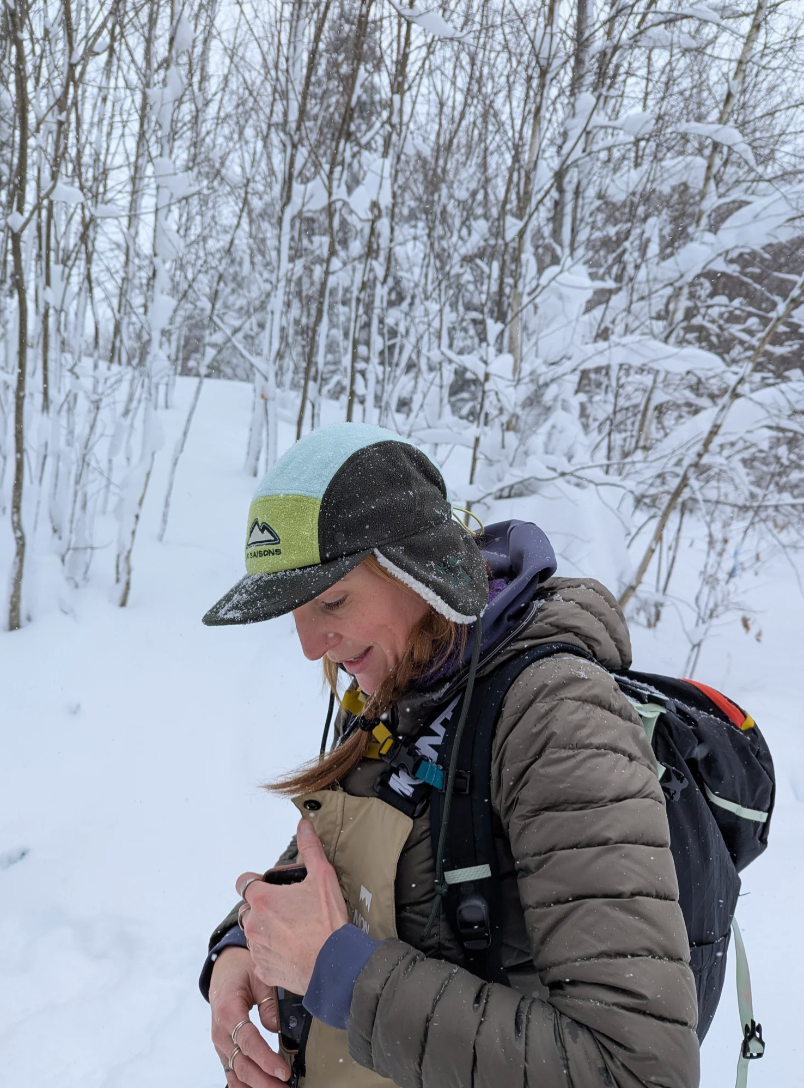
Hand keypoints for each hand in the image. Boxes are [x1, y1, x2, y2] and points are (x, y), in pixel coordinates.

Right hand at [210, 946, 289, 1086]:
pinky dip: (244, 1084)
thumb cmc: (241, 970)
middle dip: (264, 1081)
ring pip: (236, 1073)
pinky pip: (231, 1072)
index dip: (266, 1059)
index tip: (283, 1071)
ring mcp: (220, 1043)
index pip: (248, 1042)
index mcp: (228, 1011)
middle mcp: (220, 1031)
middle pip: (241, 1064)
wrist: (223, 969)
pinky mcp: (224, 1049)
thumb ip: (268, 1001)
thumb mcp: (259, 976)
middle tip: (284, 1087)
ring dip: (256, 1086)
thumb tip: (277, 1027)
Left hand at [238, 817, 348, 993]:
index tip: (271, 887)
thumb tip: (304, 825)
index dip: (256, 882)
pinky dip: (273, 953)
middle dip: (264, 907)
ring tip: (294, 930)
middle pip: (249, 908)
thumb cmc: (328, 922)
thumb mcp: (323, 877)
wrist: (334, 965)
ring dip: (268, 930)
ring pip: (255, 933)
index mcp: (263, 900)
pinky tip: (293, 950)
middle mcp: (254, 924)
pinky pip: (262, 957)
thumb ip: (309, 848)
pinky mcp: (264, 970)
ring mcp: (257, 949)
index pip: (243, 882)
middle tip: (290, 909)